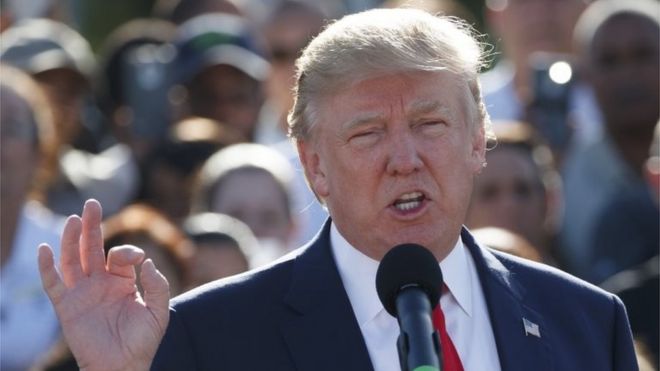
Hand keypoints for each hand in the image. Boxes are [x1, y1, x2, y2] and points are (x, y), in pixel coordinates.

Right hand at [38, 199, 169, 370]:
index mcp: (122, 281)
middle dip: (92, 226)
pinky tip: (44, 249)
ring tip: (74, 219)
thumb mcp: (159, 311)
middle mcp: (100, 283)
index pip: (120, 255)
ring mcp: (82, 293)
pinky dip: (46, 267)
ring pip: (73, 260)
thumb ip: (158, 285)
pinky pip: (53, 284)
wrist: (123, 366)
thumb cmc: (142, 341)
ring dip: (71, 240)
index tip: (137, 260)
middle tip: (92, 203)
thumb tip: (147, 261)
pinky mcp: (67, 308)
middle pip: (92, 248)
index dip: (127, 251)